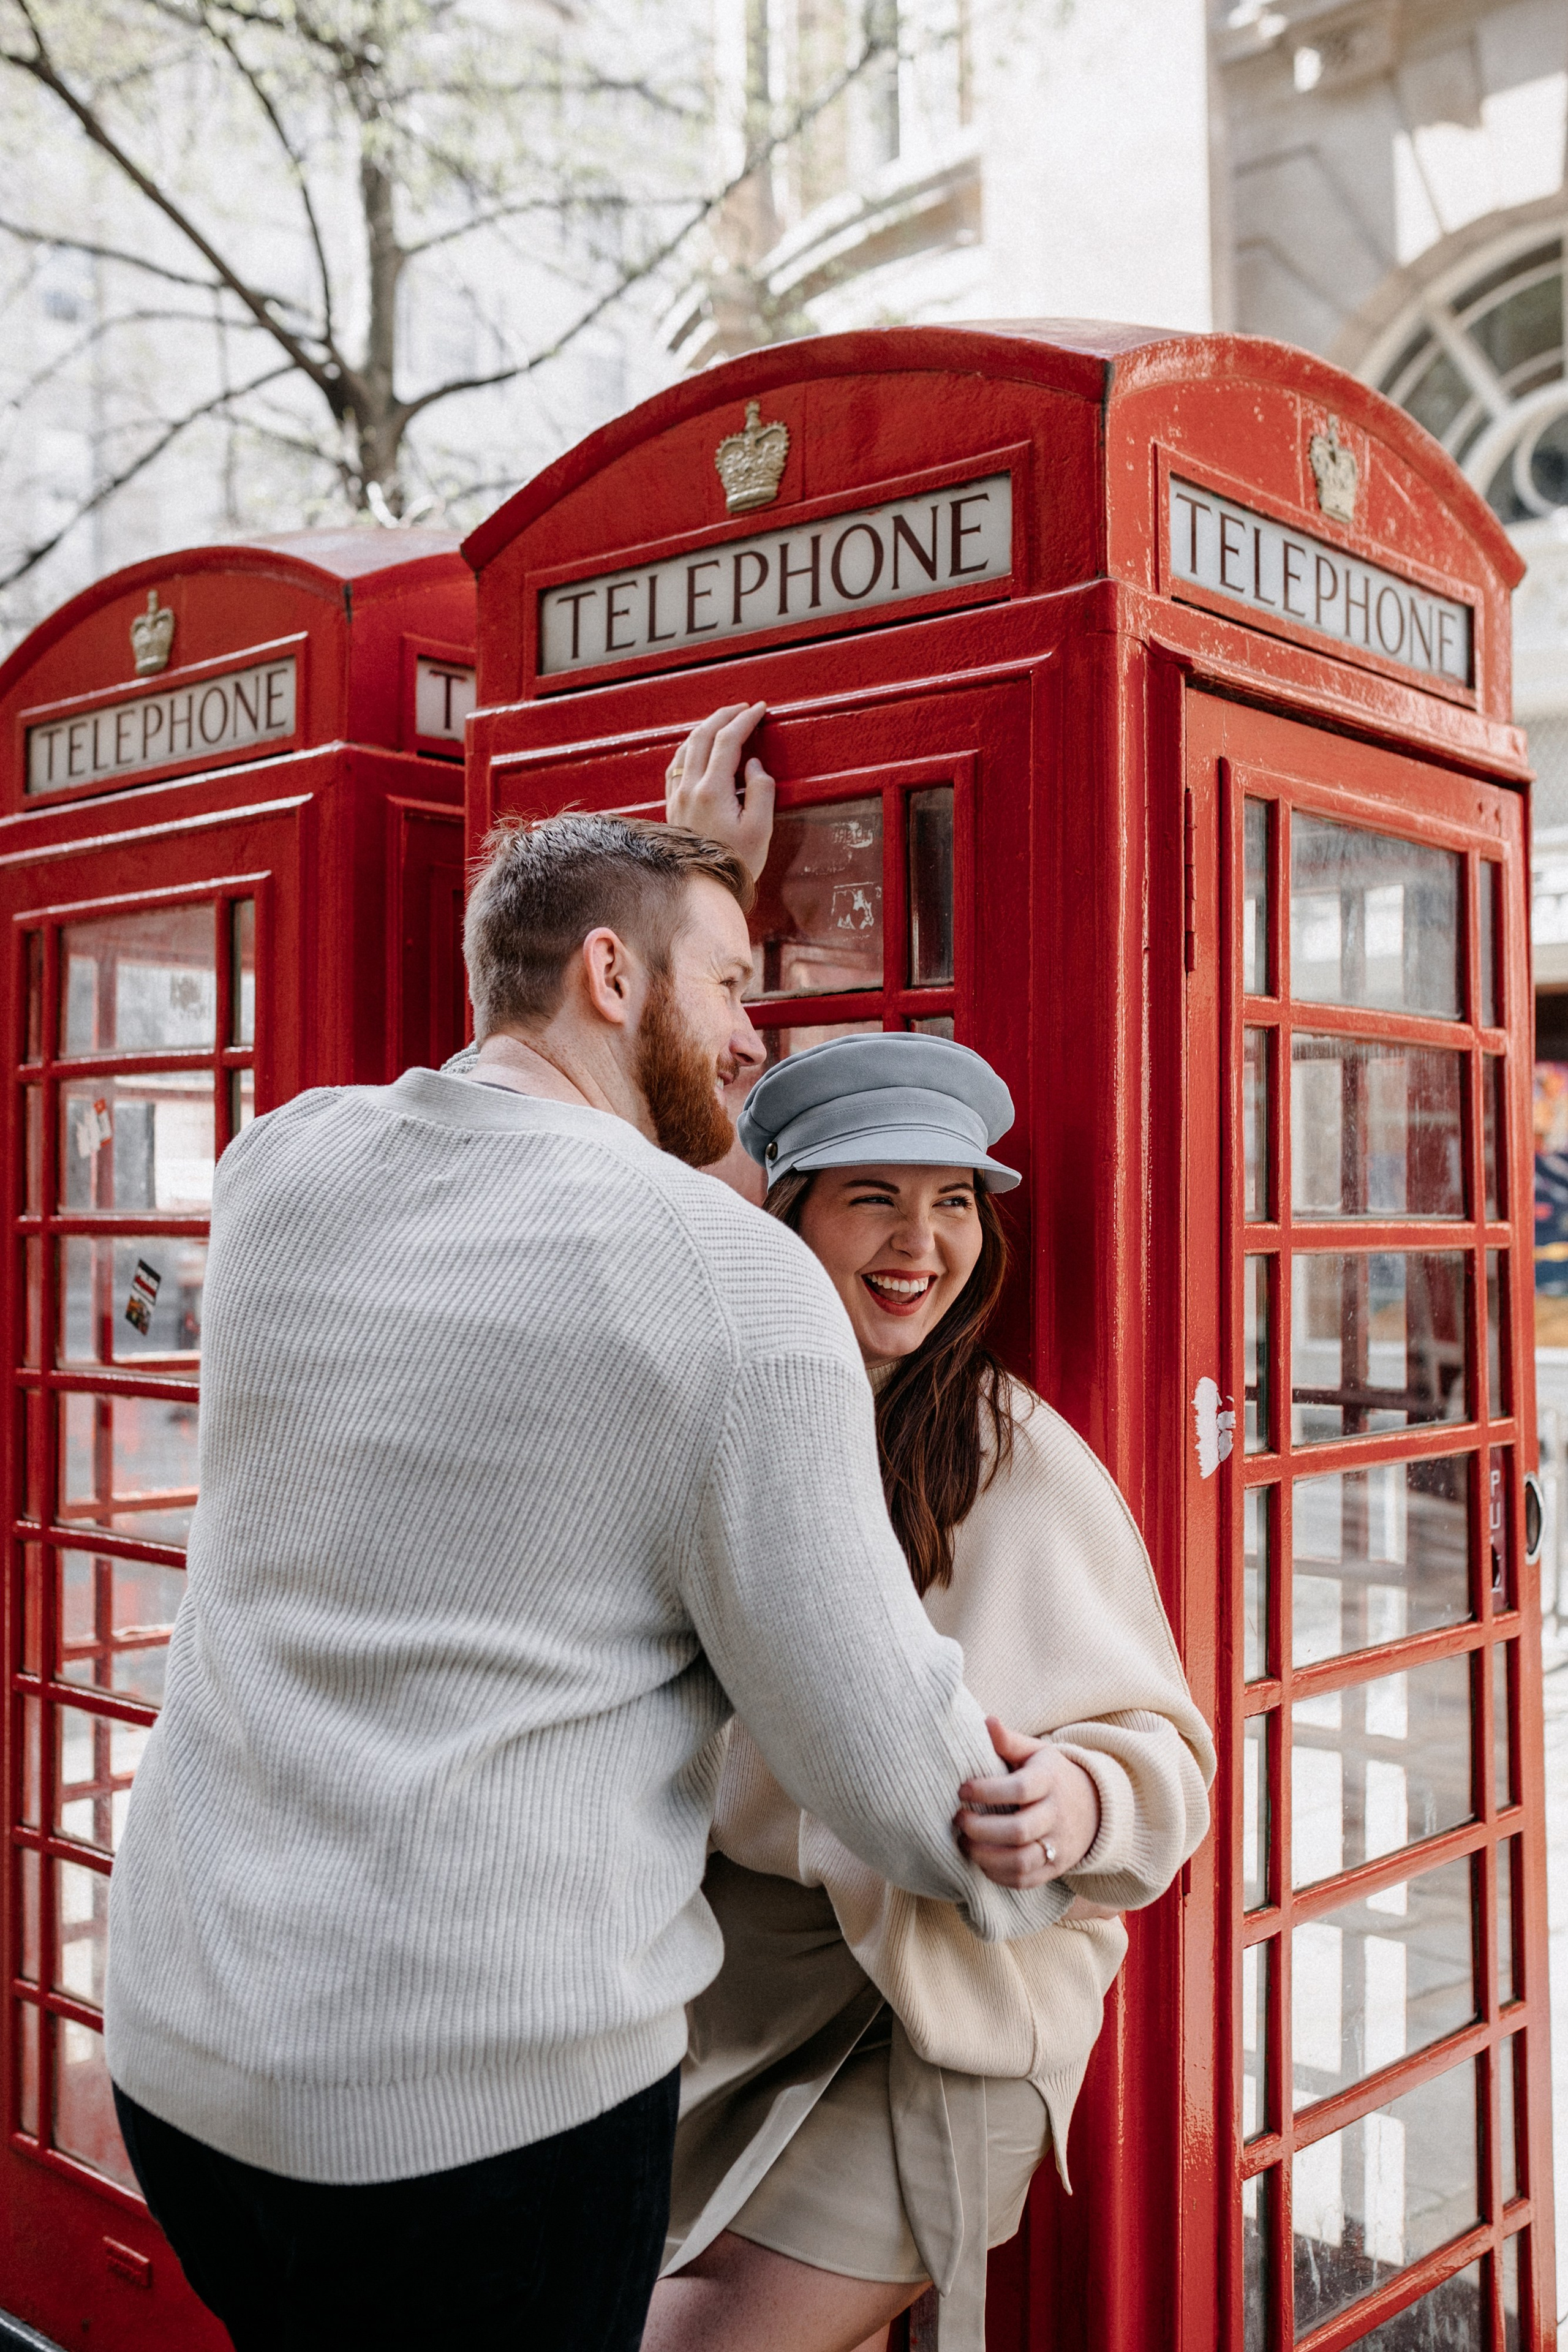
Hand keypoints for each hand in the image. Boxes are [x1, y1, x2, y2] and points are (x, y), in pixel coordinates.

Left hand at [665, 703, 775, 882]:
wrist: (704, 890)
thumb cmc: (737, 863)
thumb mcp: (761, 828)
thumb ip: (761, 790)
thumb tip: (754, 765)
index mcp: (712, 790)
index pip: (728, 740)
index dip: (745, 720)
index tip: (760, 710)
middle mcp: (690, 788)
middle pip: (703, 736)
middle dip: (724, 716)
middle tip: (744, 708)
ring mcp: (677, 796)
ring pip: (686, 748)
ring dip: (706, 729)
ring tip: (724, 722)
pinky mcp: (672, 806)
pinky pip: (676, 765)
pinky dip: (689, 748)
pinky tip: (697, 749)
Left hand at [954, 1716, 1101, 1890]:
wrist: (1094, 1807)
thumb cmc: (1051, 1775)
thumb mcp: (1036, 1753)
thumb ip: (1009, 1742)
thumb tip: (986, 1721)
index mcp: (1049, 1781)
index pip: (1020, 1789)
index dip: (987, 1791)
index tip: (962, 1789)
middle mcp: (1056, 1815)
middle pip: (1018, 1831)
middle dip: (980, 1829)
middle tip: (958, 1819)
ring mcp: (1058, 1845)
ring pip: (1021, 1861)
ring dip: (985, 1856)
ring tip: (964, 1842)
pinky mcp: (1055, 1868)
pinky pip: (1025, 1880)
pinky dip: (998, 1875)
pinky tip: (981, 1861)